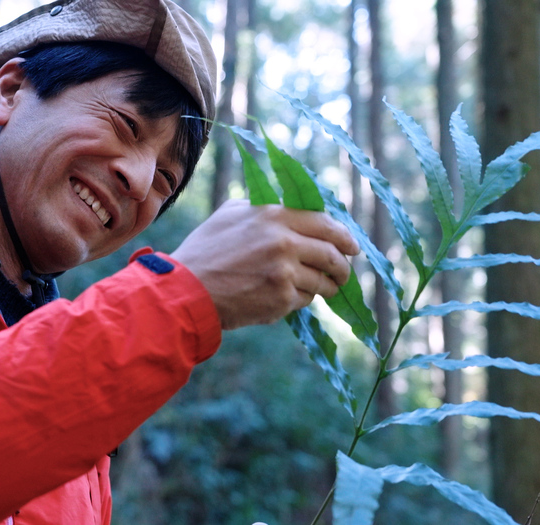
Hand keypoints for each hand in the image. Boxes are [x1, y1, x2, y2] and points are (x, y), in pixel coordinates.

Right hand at [171, 200, 358, 328]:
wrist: (187, 289)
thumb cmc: (204, 250)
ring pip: (322, 281)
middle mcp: (285, 242)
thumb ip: (261, 208)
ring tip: (322, 290)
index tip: (352, 247)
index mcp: (274, 216)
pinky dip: (301, 300)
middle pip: (332, 254)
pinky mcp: (281, 299)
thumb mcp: (230, 214)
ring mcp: (285, 272)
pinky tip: (285, 298)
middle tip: (343, 273)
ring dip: (326, 287)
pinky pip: (305, 300)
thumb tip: (287, 210)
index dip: (344, 237)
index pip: (325, 224)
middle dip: (343, 267)